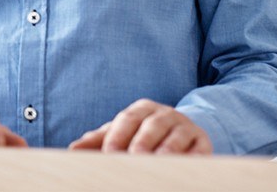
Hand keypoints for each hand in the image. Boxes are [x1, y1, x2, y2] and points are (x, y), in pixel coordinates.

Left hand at [69, 99, 211, 154]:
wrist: (183, 132)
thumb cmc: (144, 135)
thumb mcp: (122, 133)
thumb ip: (100, 140)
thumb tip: (73, 149)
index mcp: (141, 109)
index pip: (127, 119)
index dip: (117, 136)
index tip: (109, 155)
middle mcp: (164, 114)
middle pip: (151, 126)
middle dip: (141, 143)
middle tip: (133, 159)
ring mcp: (185, 127)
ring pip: (175, 137)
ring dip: (166, 151)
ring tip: (155, 164)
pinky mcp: (203, 142)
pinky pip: (200, 149)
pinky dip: (193, 158)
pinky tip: (184, 167)